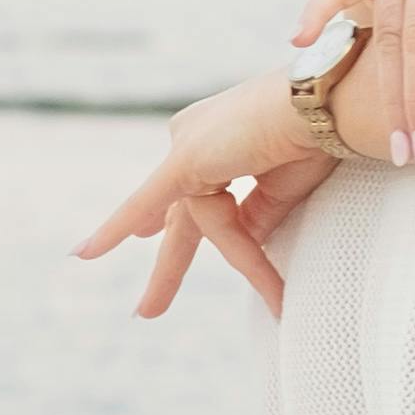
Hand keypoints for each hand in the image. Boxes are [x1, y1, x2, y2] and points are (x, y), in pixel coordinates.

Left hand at [75, 75, 329, 322]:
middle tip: (148, 307)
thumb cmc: (318, 137)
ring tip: (178, 304)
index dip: (196, 227)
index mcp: (222, 134)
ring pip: (196, 223)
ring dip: (209, 264)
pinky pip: (146, 201)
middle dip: (169, 261)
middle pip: (181, 215)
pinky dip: (115, 228)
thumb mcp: (286, 186)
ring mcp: (188, 143)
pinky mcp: (186, 160)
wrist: (328, 107)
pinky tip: (86, 254)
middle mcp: (197, 135)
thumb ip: (258, 217)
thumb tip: (244, 244)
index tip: (163, 243)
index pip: (211, 197)